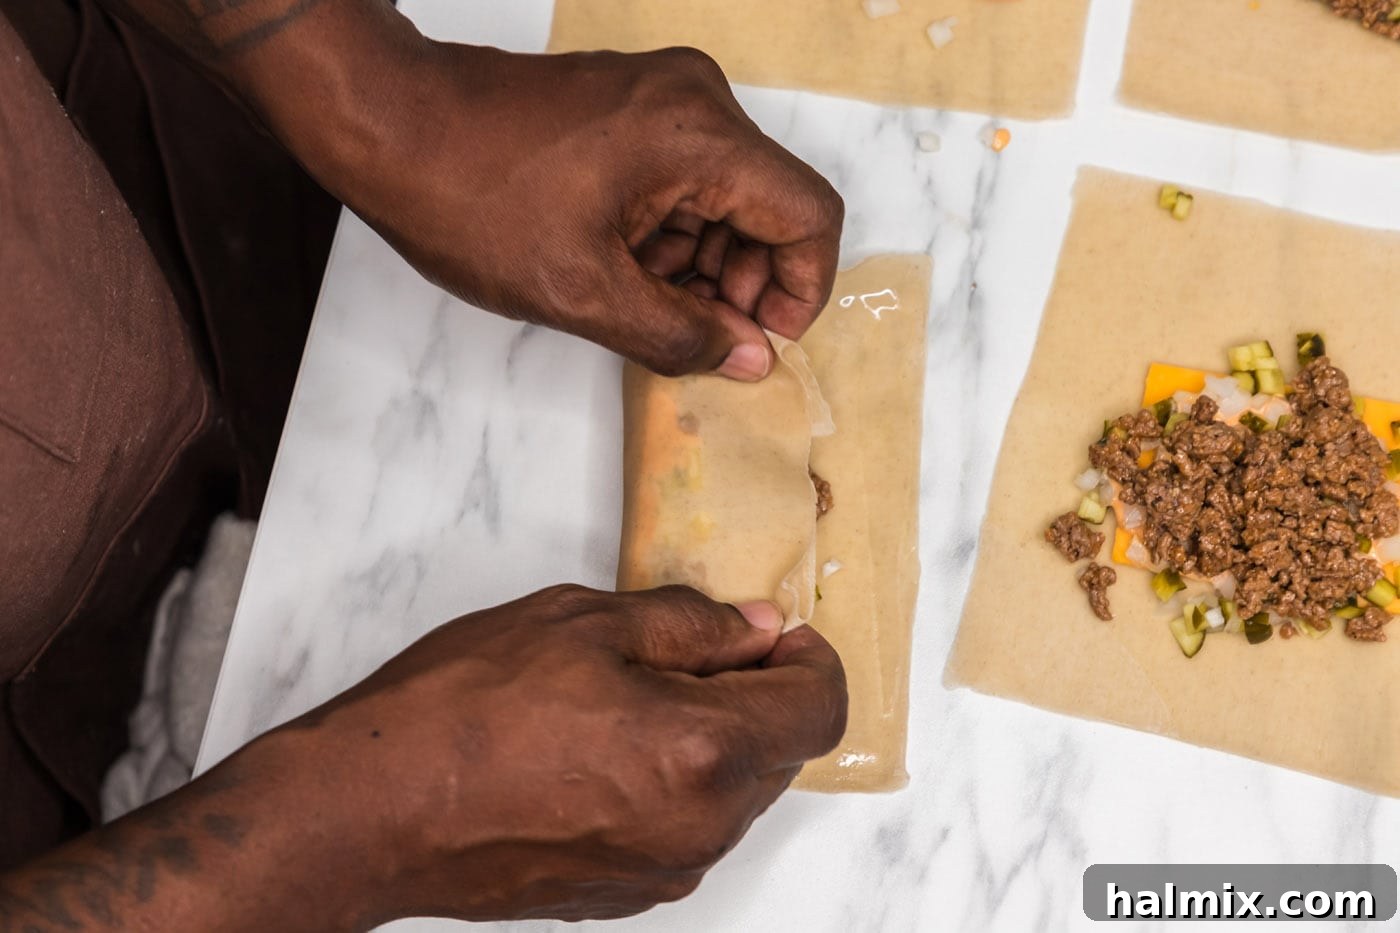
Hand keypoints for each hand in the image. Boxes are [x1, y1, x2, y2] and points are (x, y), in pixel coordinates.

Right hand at [295, 584, 846, 924]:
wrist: (371, 808)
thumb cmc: (466, 708)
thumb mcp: (584, 623)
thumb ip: (692, 625)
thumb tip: (757, 628)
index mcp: (704, 753)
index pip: (821, 708)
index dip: (809, 659)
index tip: (772, 633)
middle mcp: (700, 829)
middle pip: (782, 754)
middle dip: (754, 695)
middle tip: (684, 651)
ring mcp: (663, 872)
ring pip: (732, 794)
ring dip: (711, 741)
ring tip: (625, 699)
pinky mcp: (623, 895)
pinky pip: (684, 830)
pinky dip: (672, 784)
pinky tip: (600, 751)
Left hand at [313, 44, 844, 379]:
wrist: (386, 122)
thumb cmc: (470, 197)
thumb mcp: (582, 291)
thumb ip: (679, 335)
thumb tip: (748, 358)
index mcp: (699, 135)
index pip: (808, 216)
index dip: (799, 292)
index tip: (761, 342)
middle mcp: (697, 101)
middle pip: (770, 206)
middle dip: (745, 285)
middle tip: (700, 341)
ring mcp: (663, 99)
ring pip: (727, 198)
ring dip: (703, 266)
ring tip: (647, 310)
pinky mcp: (633, 109)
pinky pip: (686, 180)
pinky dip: (672, 236)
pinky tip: (625, 273)